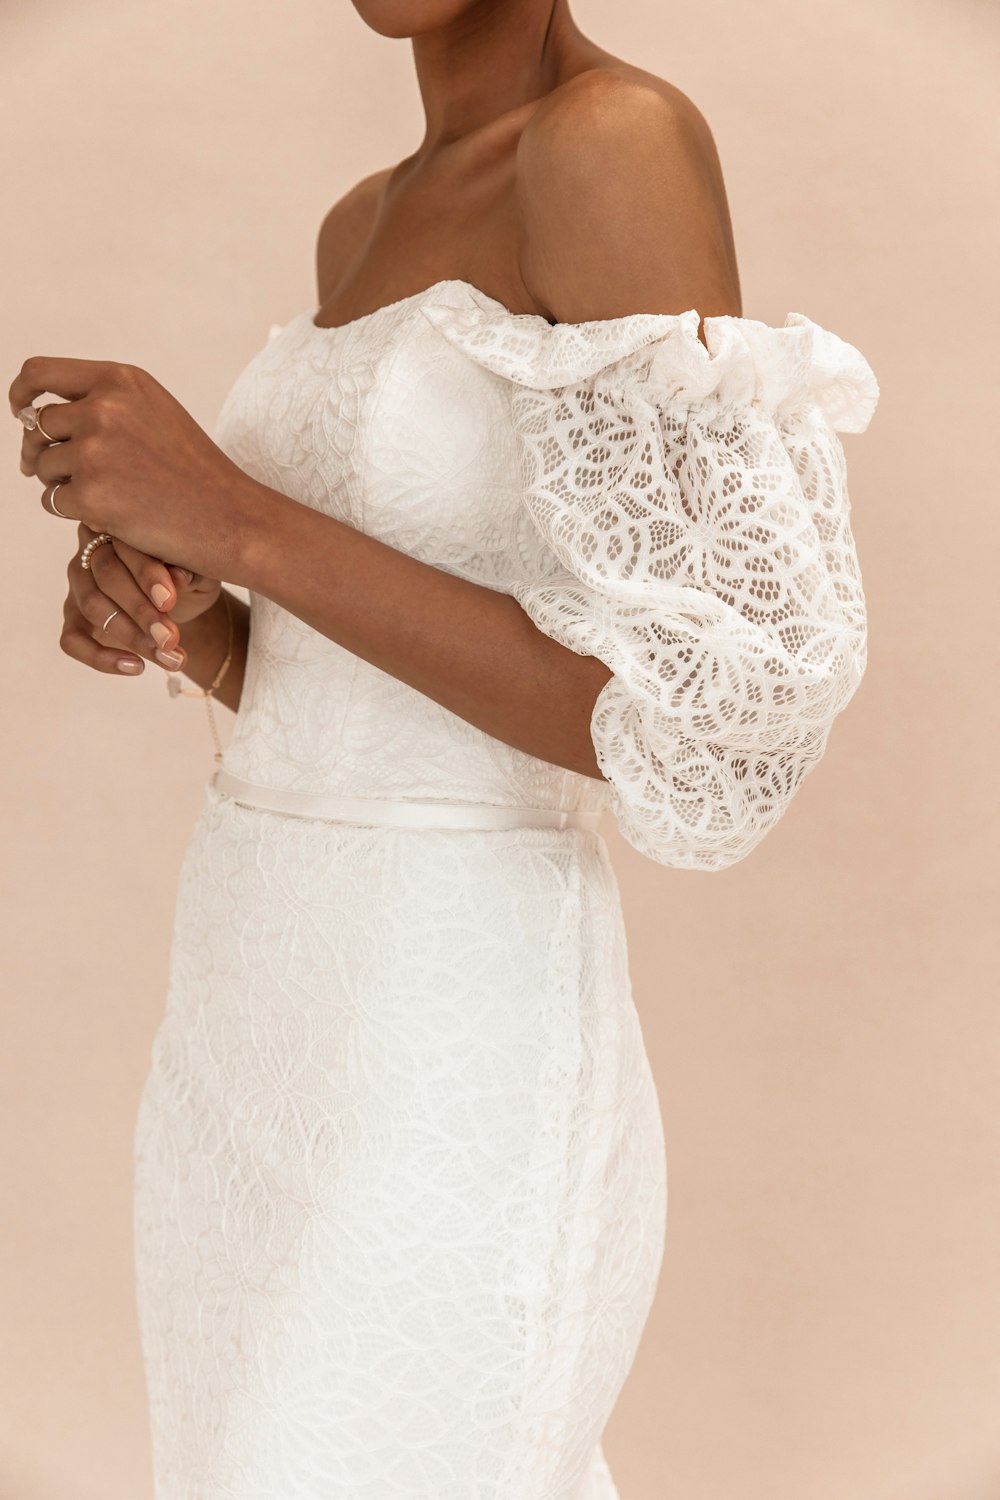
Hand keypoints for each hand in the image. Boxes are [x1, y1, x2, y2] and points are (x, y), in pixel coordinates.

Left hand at [9, 356, 261, 579]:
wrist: (231, 518)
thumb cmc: (195, 472)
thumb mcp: (155, 414)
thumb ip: (105, 402)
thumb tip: (37, 415)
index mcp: (120, 381)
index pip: (41, 374)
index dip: (21, 393)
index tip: (19, 410)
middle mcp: (104, 408)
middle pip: (38, 424)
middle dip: (40, 450)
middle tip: (55, 472)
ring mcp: (95, 451)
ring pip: (43, 465)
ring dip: (60, 483)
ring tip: (101, 497)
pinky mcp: (90, 495)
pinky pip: (53, 501)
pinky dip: (73, 512)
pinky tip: (108, 516)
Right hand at [63, 522, 221, 675]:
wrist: (182, 604)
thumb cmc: (188, 577)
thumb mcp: (200, 570)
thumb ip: (191, 568)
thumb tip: (180, 576)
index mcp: (121, 527)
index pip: (125, 545)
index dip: (146, 573)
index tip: (169, 600)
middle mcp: (92, 550)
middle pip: (106, 577)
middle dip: (141, 611)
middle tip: (170, 639)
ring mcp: (79, 585)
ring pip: (92, 607)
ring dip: (131, 637)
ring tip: (169, 657)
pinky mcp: (74, 618)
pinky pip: (72, 640)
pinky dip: (101, 657)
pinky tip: (136, 667)